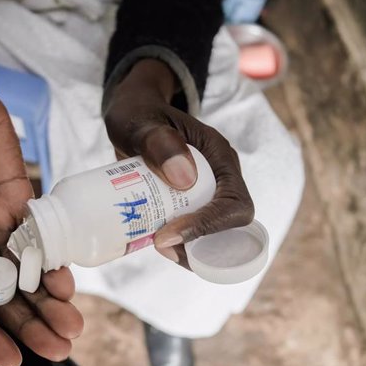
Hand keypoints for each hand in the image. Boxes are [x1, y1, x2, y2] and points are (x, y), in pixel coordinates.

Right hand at [0, 50, 82, 365]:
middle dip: (28, 323)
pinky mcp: (22, 202)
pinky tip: (69, 282)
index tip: (9, 358)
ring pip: (27, 272)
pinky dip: (55, 259)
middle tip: (58, 349)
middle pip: (3, 294)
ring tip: (72, 327)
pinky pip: (42, 236)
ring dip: (48, 301)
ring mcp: (0, 224)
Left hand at [103, 58, 253, 265]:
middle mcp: (221, 178)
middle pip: (230, 227)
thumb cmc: (136, 114)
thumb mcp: (140, 122)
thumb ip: (157, 140)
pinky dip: (181, 246)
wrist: (132, 116)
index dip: (208, 226)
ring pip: (215, 235)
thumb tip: (185, 178)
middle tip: (160, 246)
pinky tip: (154, 243)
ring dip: (192, 251)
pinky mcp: (191, 204)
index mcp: (220, 157)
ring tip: (157, 246)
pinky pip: (196, 233)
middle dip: (201, 245)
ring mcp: (207, 192)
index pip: (234, 203)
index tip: (167, 235)